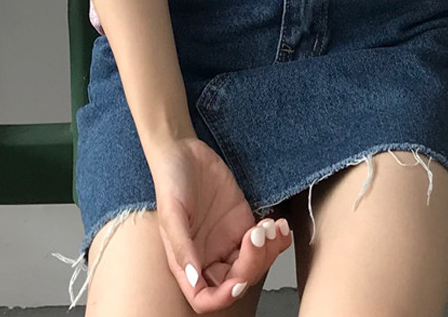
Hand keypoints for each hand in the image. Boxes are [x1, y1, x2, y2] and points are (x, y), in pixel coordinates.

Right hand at [147, 136, 291, 313]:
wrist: (184, 150)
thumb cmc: (170, 180)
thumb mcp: (171, 212)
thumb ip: (181, 246)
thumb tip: (193, 277)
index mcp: (187, 260)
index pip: (206, 297)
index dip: (223, 297)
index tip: (238, 280)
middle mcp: (209, 255)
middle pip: (237, 281)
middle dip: (253, 264)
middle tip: (256, 234)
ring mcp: (227, 240)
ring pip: (255, 264)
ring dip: (269, 251)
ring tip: (269, 225)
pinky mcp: (242, 222)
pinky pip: (263, 242)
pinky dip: (276, 238)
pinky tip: (277, 225)